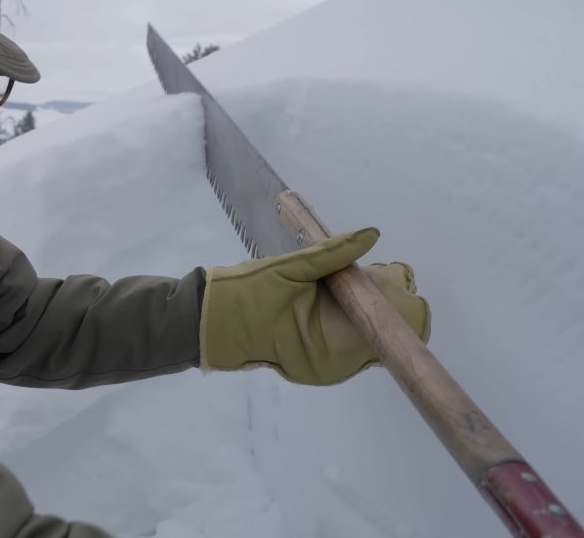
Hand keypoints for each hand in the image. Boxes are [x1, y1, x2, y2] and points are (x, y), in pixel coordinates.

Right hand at [199, 228, 429, 385]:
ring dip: (365, 311)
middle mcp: (337, 366)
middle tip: (362, 275)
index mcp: (334, 346)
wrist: (208, 322)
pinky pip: (350, 342)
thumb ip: (334, 253)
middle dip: (379, 302)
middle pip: (383, 334)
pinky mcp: (318, 364)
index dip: (395, 300)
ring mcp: (328, 369)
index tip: (384, 274)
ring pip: (369, 338)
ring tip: (346, 286)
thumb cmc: (246, 296)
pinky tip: (336, 301)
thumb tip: (371, 234)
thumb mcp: (290, 268)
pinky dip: (349, 320)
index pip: (389, 329)